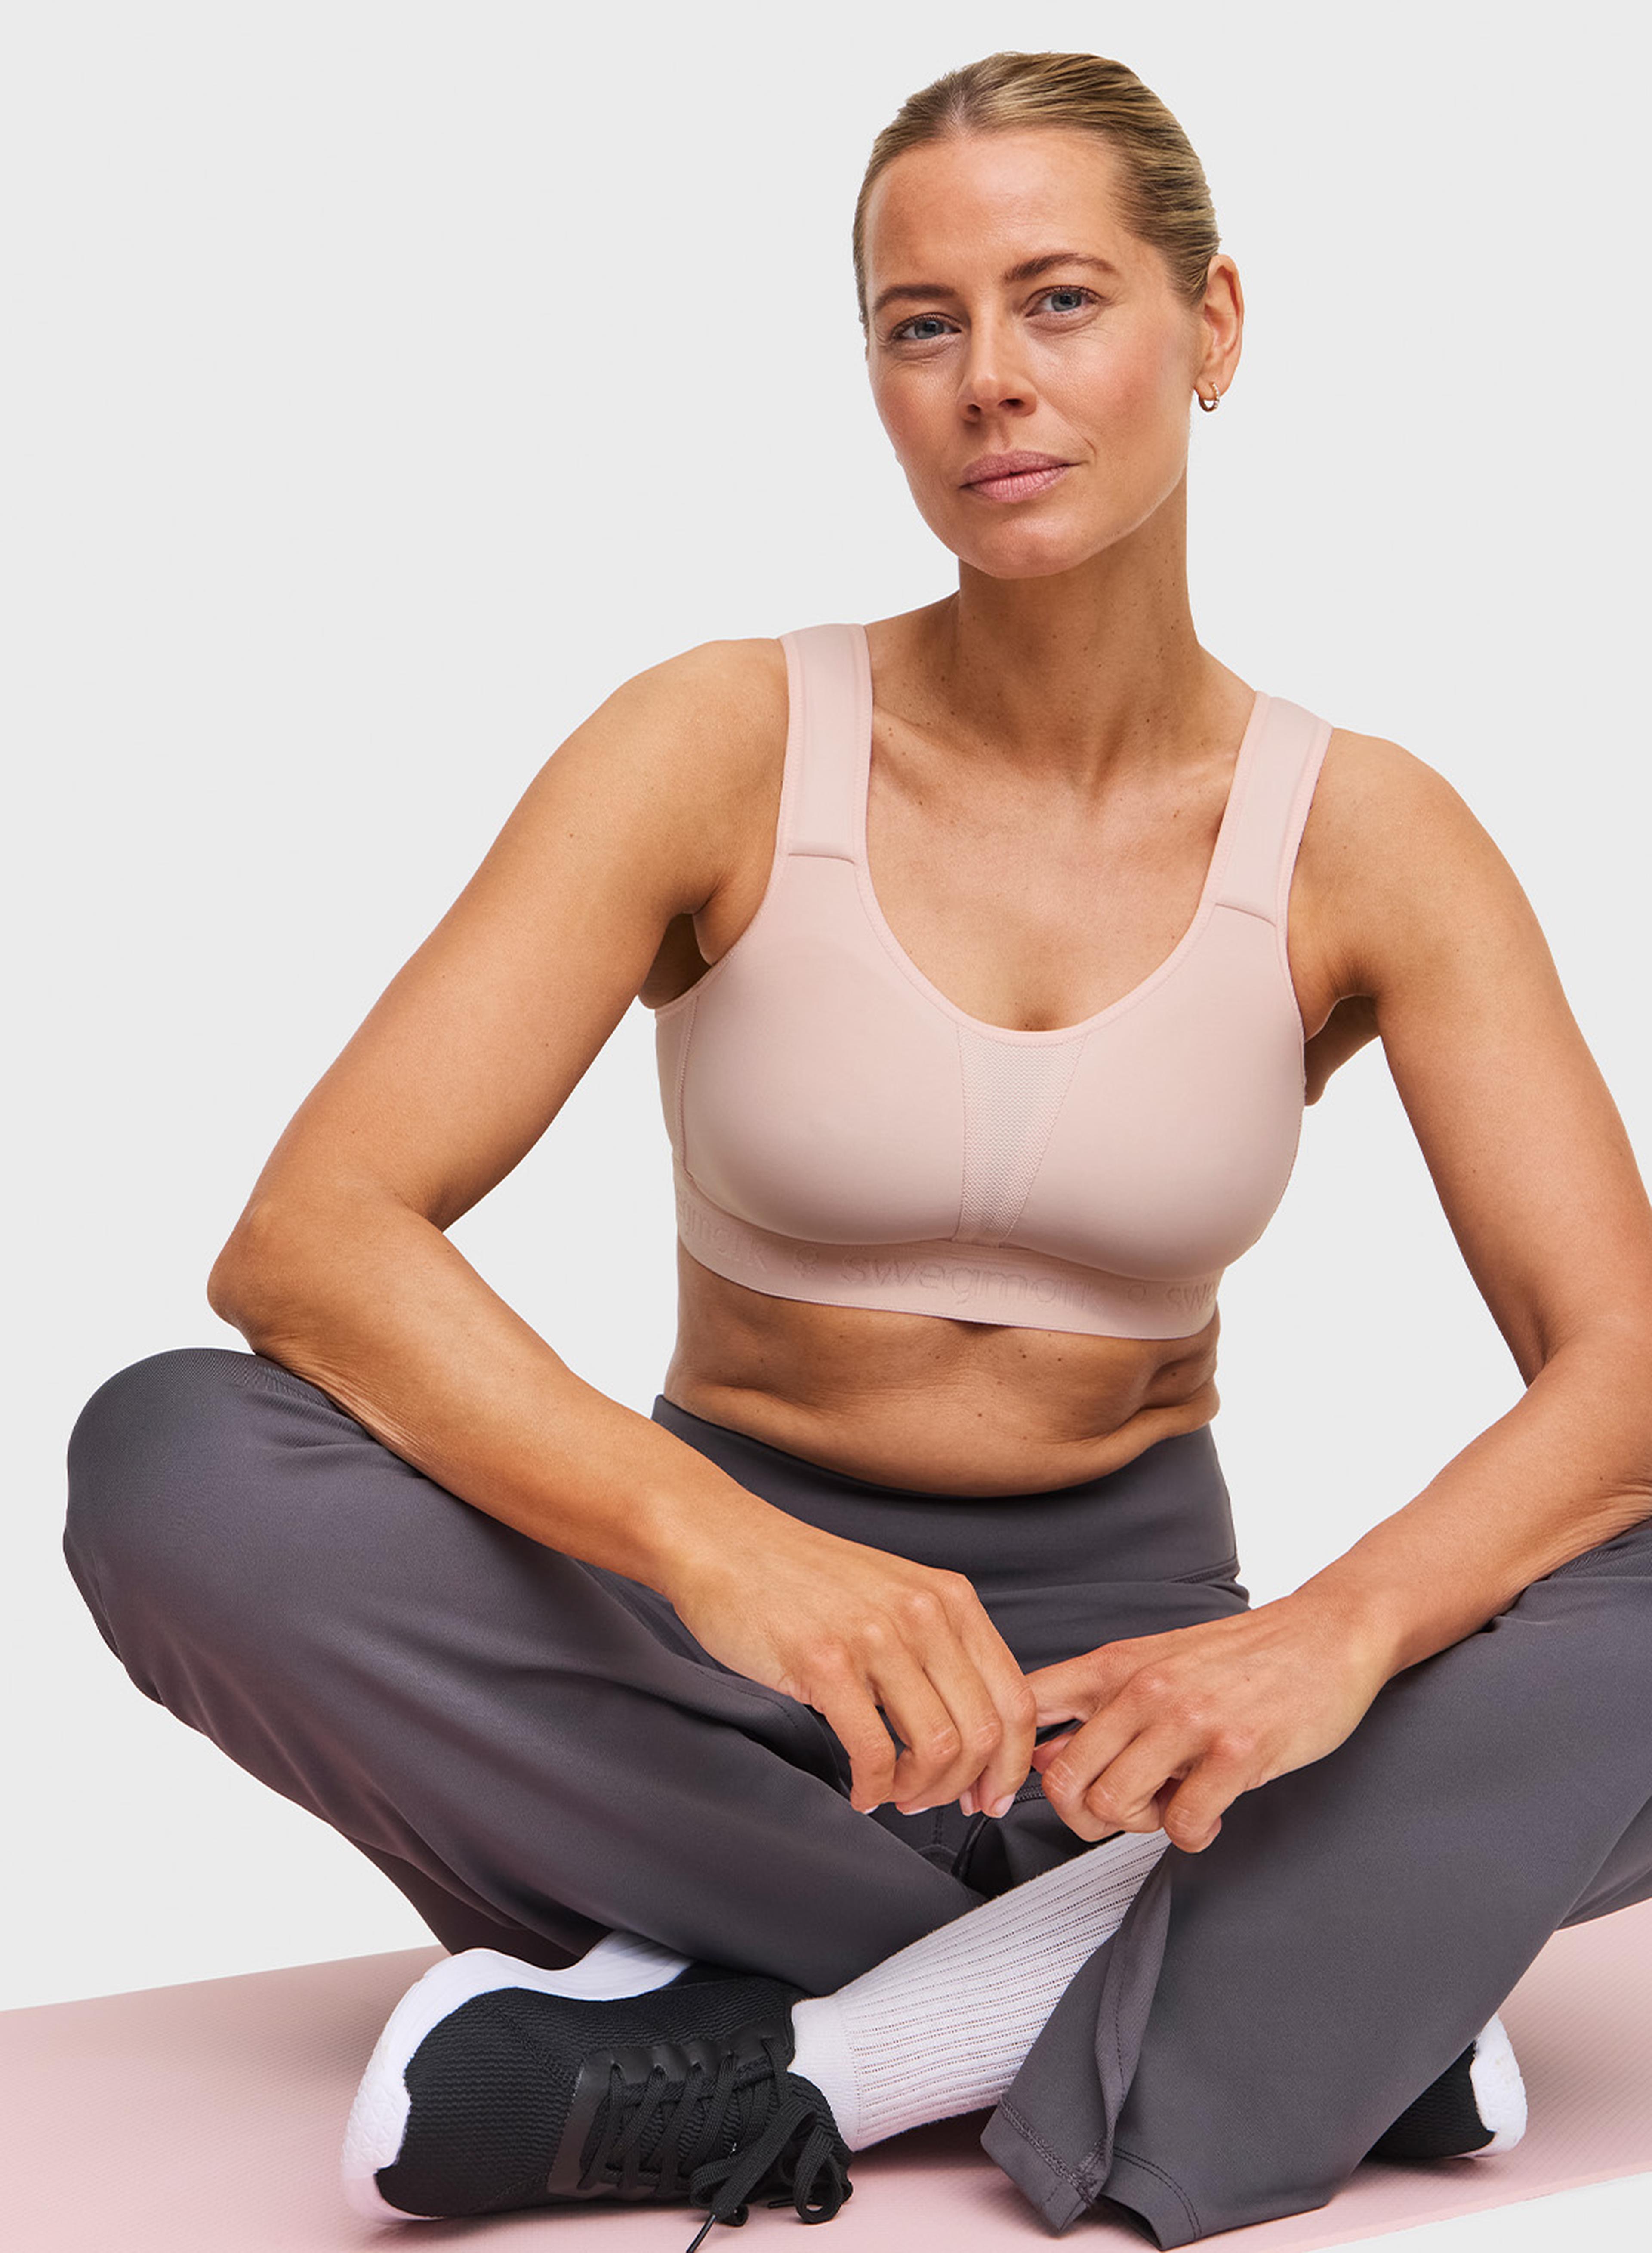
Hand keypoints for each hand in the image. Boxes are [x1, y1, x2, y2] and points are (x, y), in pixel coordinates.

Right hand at [667, 1514, 1036, 1817]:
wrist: (727, 1543)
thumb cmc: (804, 1578)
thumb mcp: (896, 1595)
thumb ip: (940, 1646)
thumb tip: (975, 1728)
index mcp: (950, 1598)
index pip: (1015, 1699)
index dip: (1011, 1764)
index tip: (991, 1795)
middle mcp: (923, 1612)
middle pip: (984, 1732)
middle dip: (965, 1787)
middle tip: (935, 1804)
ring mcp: (875, 1636)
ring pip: (937, 1747)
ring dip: (918, 1791)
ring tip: (893, 1794)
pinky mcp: (824, 1661)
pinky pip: (873, 1751)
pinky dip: (874, 1787)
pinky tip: (860, 1788)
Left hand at [1024, 1596, 1389, 1852]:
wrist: (1324, 1633)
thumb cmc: (1238, 1657)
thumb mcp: (1153, 1664)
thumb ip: (1096, 1706)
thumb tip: (1040, 1756)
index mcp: (1114, 1666)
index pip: (1027, 1707)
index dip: (1005, 1761)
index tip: (1009, 1793)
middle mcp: (1143, 1689)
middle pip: (1066, 1782)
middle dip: (1088, 1814)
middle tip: (1129, 1806)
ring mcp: (1189, 1720)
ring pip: (1115, 1806)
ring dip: (1141, 1825)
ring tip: (1173, 1803)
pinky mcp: (1238, 1752)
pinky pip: (1183, 1824)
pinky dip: (1191, 1834)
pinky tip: (1209, 1812)